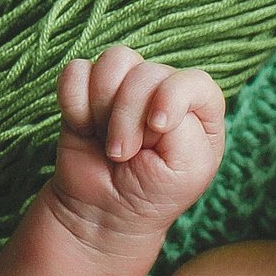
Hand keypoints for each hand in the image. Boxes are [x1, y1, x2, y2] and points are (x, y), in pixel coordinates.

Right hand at [45, 47, 224, 242]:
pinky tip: (85, 129)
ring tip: (107, 142)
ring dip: (103, 106)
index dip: (172, 97)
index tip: (157, 127)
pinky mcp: (88, 89)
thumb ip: (185, 127)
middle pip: (147, 71)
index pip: (194, 81)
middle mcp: (165, 91)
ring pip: (114, 61)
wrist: (102, 214)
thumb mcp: (188, 169)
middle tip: (124, 155)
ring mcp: (126, 87)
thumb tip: (153, 100)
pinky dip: (75, 103)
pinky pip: (75, 71)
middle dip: (129, 117)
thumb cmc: (153, 195)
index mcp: (201, 110)